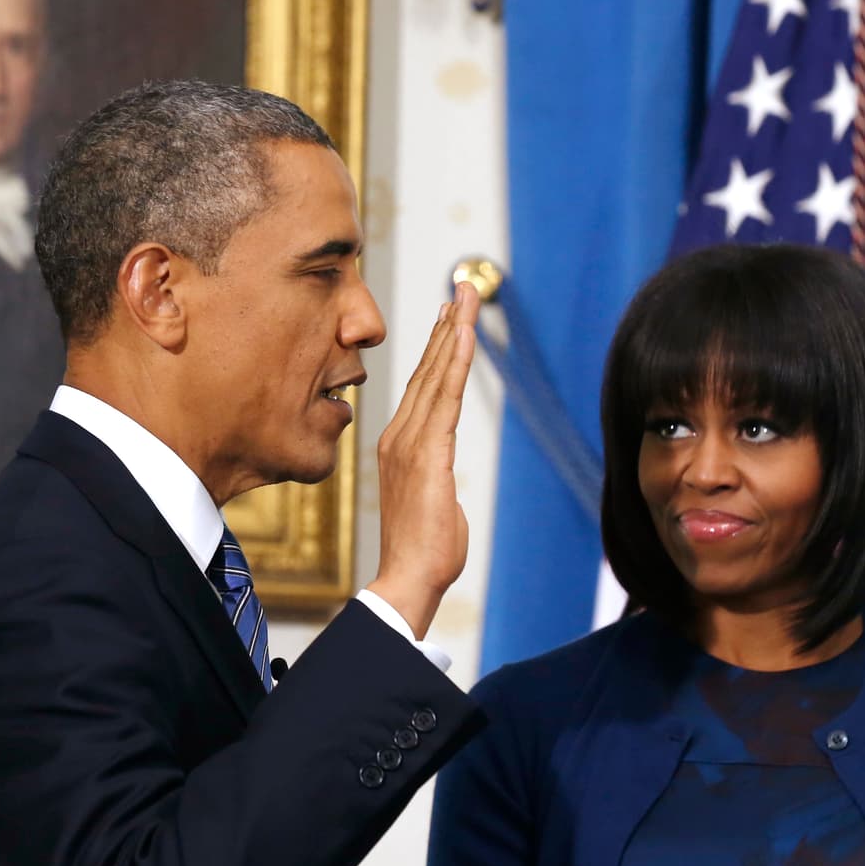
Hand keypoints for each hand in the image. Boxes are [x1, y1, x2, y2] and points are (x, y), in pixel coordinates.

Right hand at [366, 282, 479, 638]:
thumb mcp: (431, 505)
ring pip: (435, 375)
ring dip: (453, 331)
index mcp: (398, 446)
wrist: (407, 579)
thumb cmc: (423, 552)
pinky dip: (453, 362)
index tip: (449, 315)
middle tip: (462, 286)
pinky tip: (463, 334)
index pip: (422, 387)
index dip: (436, 348)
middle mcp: (399, 437)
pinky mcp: (427, 455)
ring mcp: (409, 443)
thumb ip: (435, 485)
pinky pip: (443, 398)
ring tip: (465, 294)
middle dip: (447, 324)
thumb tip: (441, 488)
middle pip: (427, 370)